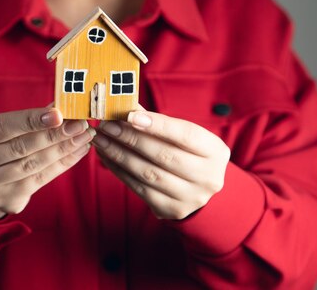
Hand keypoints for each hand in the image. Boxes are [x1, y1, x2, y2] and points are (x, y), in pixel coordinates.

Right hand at [0, 106, 94, 220]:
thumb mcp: (4, 128)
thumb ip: (29, 118)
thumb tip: (60, 106)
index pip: (4, 126)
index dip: (32, 120)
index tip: (59, 114)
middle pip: (21, 147)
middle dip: (55, 135)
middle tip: (80, 125)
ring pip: (33, 165)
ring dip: (63, 150)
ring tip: (84, 137)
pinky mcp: (6, 200)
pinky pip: (40, 180)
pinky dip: (61, 165)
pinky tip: (77, 152)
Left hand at [93, 109, 229, 219]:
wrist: (198, 188)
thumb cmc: (186, 153)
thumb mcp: (182, 135)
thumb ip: (157, 121)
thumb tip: (125, 107)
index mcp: (215, 152)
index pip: (185, 135)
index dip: (157, 125)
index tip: (130, 115)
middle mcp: (208, 177)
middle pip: (164, 155)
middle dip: (130, 138)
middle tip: (107, 126)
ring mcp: (191, 197)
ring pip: (148, 173)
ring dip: (119, 155)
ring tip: (101, 140)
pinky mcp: (172, 209)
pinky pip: (139, 188)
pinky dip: (119, 170)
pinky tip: (106, 157)